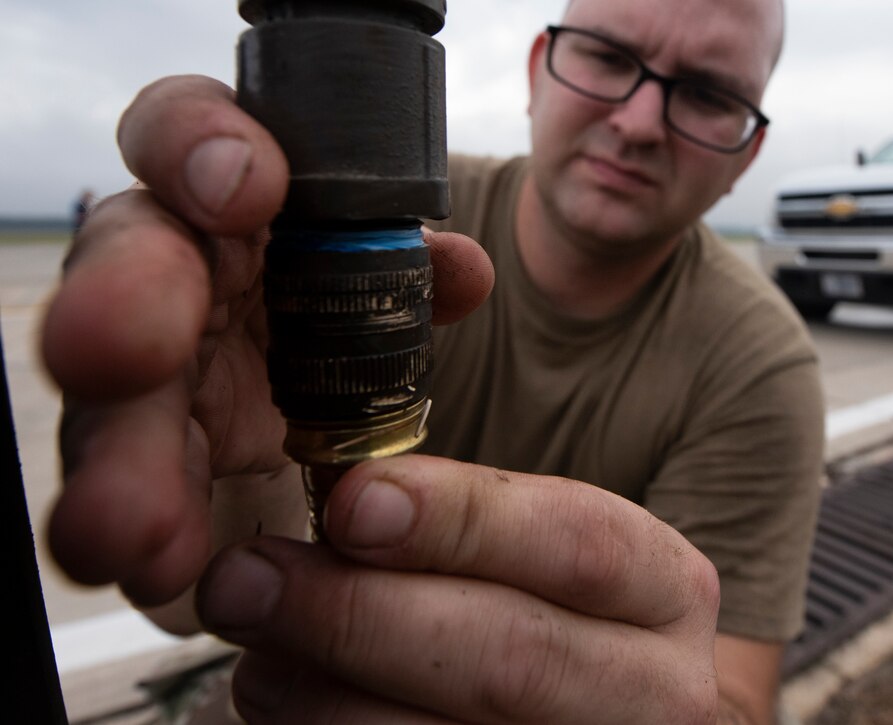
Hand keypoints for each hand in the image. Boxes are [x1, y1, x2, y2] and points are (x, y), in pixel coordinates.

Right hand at [43, 75, 493, 608]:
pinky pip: (121, 499)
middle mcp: (177, 292)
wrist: (327, 474)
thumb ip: (407, 289)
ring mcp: (150, 387)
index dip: (200, 144)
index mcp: (236, 225)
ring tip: (131, 522)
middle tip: (126, 346)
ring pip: (108, 400)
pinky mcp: (144, 478)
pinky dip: (140, 532)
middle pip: (127, 267)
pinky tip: (160, 566)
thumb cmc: (346, 360)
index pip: (191, 146)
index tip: (246, 186)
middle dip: (121, 299)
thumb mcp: (387, 318)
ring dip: (117, 458)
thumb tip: (458, 270)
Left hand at [194, 455, 721, 723]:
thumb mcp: (548, 559)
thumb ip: (467, 529)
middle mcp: (659, 692)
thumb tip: (343, 505)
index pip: (578, 543)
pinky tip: (290, 708)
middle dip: (358, 615)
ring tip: (258, 654)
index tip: (351, 502)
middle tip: (247, 582)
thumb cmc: (560, 620)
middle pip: (510, 656)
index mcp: (665, 592)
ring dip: (323, 696)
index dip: (459, 521)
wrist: (606, 718)